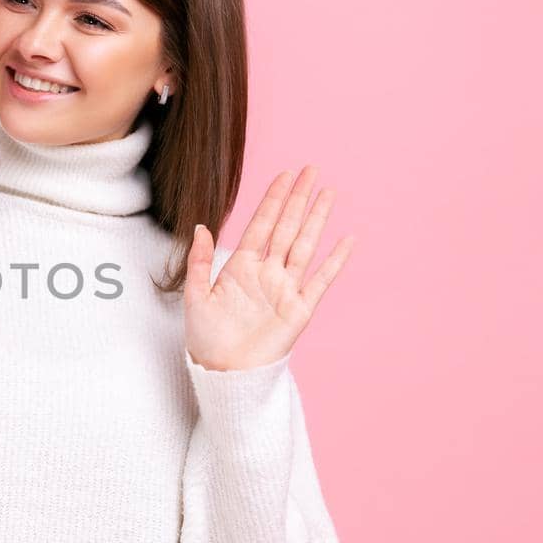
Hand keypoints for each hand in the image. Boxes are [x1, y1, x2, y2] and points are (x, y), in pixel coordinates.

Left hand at [183, 165, 354, 371]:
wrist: (225, 372)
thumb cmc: (207, 339)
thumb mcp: (196, 297)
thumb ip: (200, 262)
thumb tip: (201, 227)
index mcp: (241, 267)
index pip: (262, 224)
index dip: (273, 199)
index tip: (284, 175)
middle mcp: (267, 273)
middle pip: (286, 227)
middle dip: (298, 198)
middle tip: (311, 169)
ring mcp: (285, 289)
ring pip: (305, 245)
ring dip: (316, 219)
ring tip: (328, 193)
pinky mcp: (300, 309)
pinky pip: (321, 280)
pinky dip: (335, 261)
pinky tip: (346, 240)